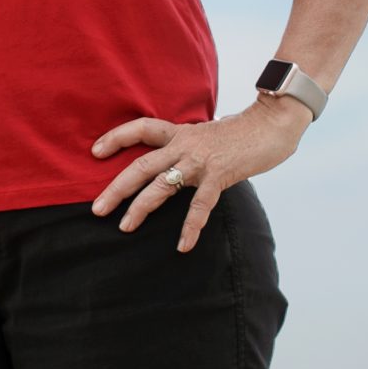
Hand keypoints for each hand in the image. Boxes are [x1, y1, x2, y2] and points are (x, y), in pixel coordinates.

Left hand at [89, 97, 310, 250]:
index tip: (95, 151)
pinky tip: (183, 245)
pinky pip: (199, 204)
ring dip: (140, 207)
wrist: (272, 123)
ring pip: (160, 184)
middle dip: (116, 188)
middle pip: (140, 164)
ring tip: (124, 227)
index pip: (140, 128)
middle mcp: (183, 144)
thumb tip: (177, 164)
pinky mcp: (219, 174)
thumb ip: (190, 148)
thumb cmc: (242, 132)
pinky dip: (190, 226)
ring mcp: (199, 160)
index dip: (116, 138)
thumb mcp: (207, 136)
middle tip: (97, 208)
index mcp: (179, 132)